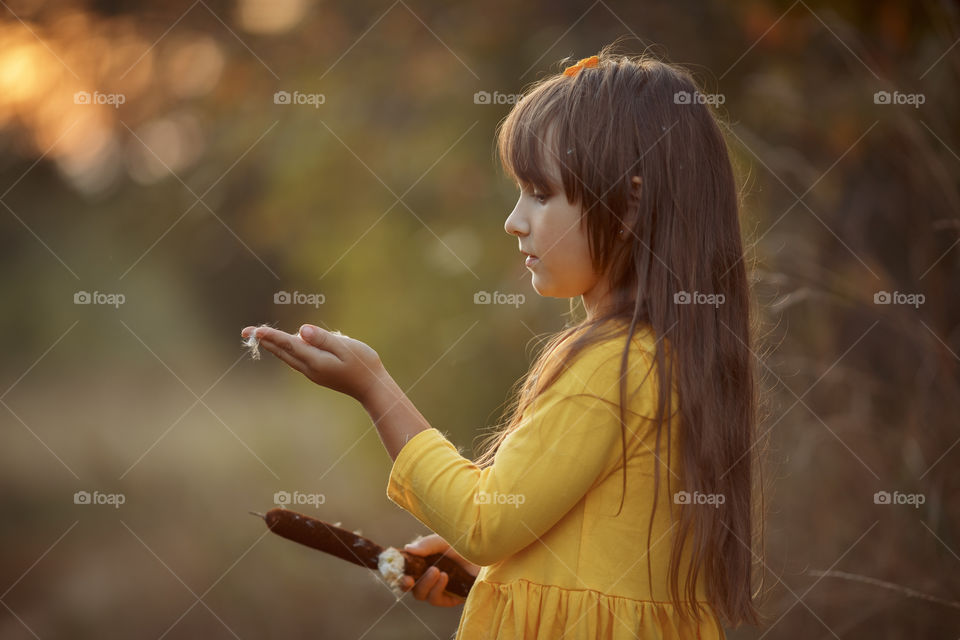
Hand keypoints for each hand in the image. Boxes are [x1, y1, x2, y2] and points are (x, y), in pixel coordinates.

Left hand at [241, 324, 384, 402]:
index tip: (255, 330)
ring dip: (274, 345)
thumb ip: (323, 338)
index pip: (288, 344)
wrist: (372, 388)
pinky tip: (286, 344)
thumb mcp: (346, 347)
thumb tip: (302, 330)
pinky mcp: (317, 374)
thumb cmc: (363, 364)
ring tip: (262, 335)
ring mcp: (312, 373)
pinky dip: (287, 350)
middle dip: (265, 341)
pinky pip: (297, 359)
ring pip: (288, 356)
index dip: (271, 335)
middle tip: (246, 332)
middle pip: (282, 352)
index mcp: (315, 360)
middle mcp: (310, 368)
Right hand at [399, 534, 480, 606]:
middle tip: (409, 579)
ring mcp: (439, 588)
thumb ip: (427, 544)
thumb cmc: (466, 545)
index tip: (395, 568)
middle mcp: (429, 576)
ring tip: (436, 571)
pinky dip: (437, 589)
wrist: (489, 555)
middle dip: (406, 583)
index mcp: (424, 561)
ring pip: (420, 594)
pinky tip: (444, 577)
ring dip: (425, 584)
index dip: (396, 571)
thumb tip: (408, 549)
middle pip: (409, 586)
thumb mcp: (445, 540)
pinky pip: (435, 599)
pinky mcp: (449, 598)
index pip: (405, 569)